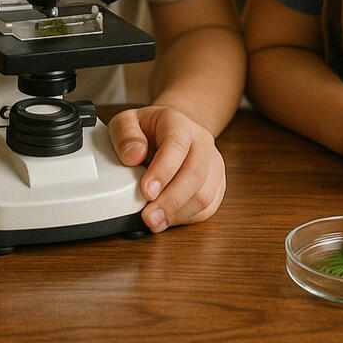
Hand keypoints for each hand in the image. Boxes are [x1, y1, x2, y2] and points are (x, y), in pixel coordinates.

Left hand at [109, 106, 224, 232]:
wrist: (172, 131)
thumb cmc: (148, 129)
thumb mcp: (126, 121)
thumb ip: (125, 134)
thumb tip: (133, 155)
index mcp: (180, 124)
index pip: (176, 145)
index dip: (163, 171)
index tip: (147, 191)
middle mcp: (202, 143)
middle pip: (195, 174)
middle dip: (171, 201)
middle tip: (148, 217)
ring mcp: (213, 164)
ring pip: (205, 195)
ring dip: (178, 213)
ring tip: (154, 221)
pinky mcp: (216, 184)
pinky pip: (208, 207)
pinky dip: (186, 218)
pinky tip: (167, 220)